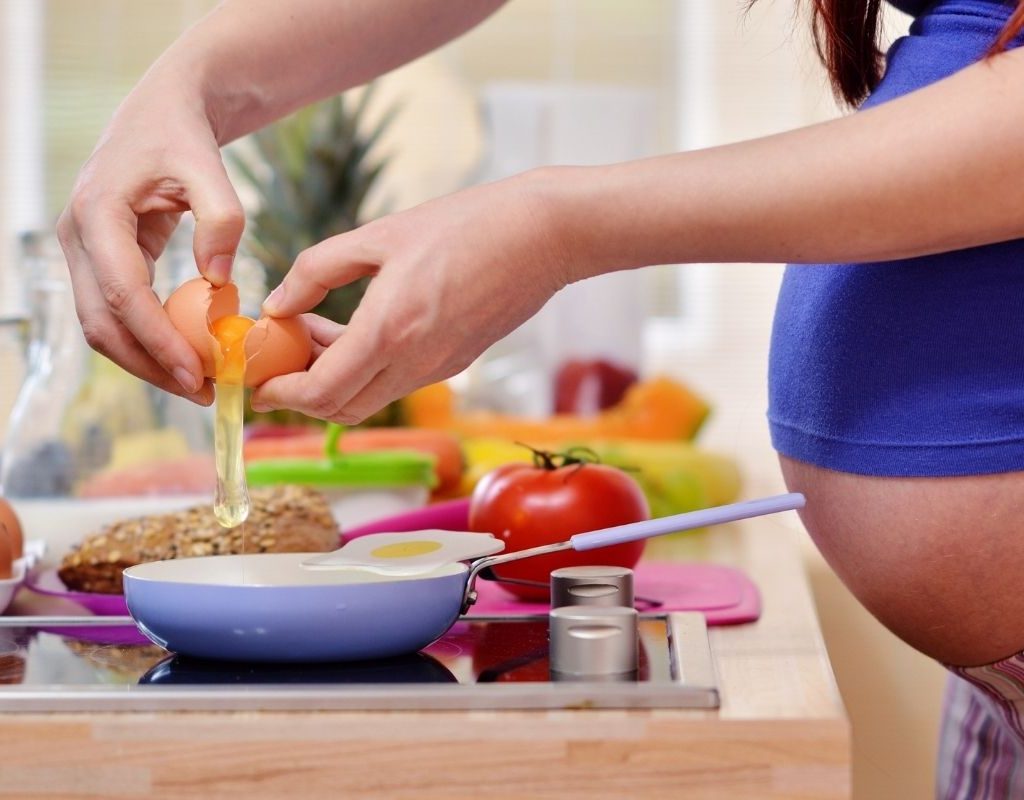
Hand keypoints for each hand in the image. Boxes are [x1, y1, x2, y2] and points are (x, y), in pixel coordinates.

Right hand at [57, 73, 242, 404]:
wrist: (161, 114)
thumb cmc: (183, 137)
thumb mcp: (209, 167)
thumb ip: (221, 218)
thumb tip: (220, 282)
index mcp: (98, 213)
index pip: (122, 293)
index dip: (157, 339)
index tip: (196, 373)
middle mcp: (77, 237)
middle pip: (101, 323)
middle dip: (149, 364)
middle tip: (201, 391)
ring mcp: (82, 252)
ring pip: (102, 326)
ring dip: (147, 360)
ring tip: (198, 383)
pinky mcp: (99, 262)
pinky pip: (116, 313)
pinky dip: (147, 340)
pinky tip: (186, 355)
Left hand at [250, 171, 571, 422]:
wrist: (543, 236)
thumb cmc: (464, 225)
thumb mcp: (379, 235)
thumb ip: (317, 271)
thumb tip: (277, 304)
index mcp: (391, 330)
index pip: (322, 392)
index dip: (281, 395)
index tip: (255, 381)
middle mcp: (415, 363)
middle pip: (341, 409)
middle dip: (300, 395)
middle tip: (276, 358)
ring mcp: (439, 368)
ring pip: (368, 399)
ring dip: (331, 381)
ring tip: (311, 334)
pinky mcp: (455, 362)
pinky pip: (396, 382)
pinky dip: (363, 371)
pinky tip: (352, 331)